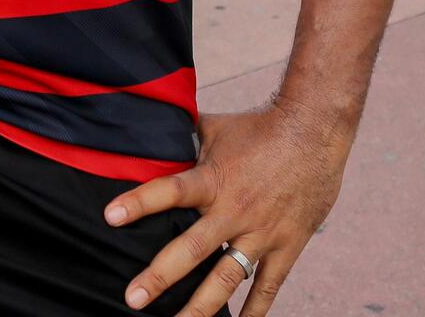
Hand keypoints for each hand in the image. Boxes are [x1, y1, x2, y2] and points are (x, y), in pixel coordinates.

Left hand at [107, 106, 350, 315]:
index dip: (140, 201)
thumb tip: (150, 133)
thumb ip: (184, 139)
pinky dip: (254, 311)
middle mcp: (234, 210)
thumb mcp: (215, 128)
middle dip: (160, 276)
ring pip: (226, 279)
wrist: (315, 129)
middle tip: (133, 299)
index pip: (170, 190)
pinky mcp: (287, 246)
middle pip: (192, 249)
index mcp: (213, 179)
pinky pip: (268, 286)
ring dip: (200, 307)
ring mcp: (261, 232)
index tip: (110, 216)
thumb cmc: (259, 127)